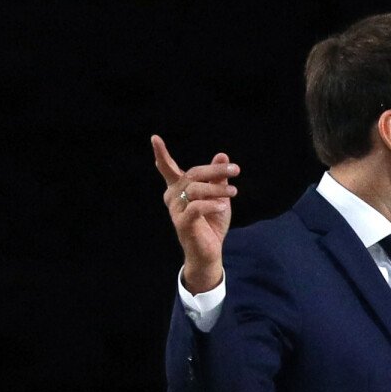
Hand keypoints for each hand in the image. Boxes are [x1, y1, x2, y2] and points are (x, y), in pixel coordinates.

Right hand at [151, 134, 239, 293]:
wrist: (209, 252)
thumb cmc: (211, 223)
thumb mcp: (218, 197)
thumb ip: (218, 178)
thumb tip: (221, 155)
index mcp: (179, 189)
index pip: (169, 169)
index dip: (161, 154)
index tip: (154, 138)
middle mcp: (173, 197)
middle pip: (193, 174)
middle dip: (215, 170)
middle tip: (236, 170)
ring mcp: (176, 210)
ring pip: (196, 189)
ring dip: (218, 189)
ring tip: (234, 193)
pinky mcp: (182, 223)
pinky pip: (196, 207)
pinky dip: (211, 204)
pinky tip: (223, 206)